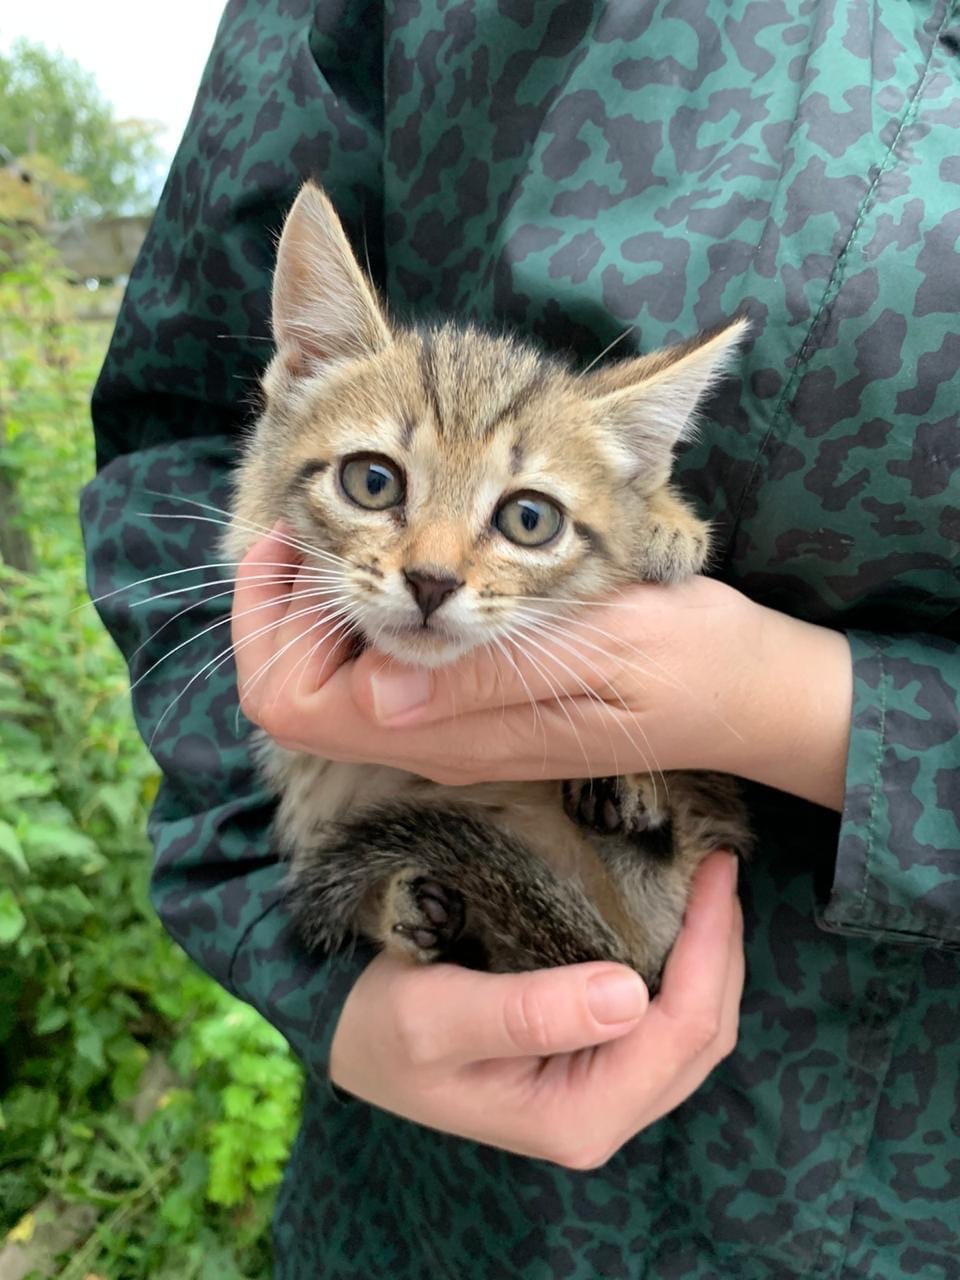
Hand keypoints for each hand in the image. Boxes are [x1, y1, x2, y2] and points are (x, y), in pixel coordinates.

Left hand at [233, 529, 850, 807]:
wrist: (744, 690)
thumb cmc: (687, 657)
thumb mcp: (597, 650)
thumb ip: (489, 677)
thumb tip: (375, 694)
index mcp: (457, 733)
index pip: (297, 705)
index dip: (270, 625)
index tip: (291, 539)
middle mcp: (438, 739)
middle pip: (296, 696)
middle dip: (281, 608)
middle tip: (307, 517)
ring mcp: (451, 727)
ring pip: (332, 681)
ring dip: (321, 602)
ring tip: (352, 517)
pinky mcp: (472, 708)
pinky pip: (378, 672)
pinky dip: (364, 611)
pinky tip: (399, 550)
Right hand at [330, 853, 742, 1165]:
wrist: (346, 1032)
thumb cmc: (382, 1024)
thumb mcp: (438, 1017)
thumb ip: (529, 1013)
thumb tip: (632, 995)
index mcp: (576, 1116)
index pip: (680, 1032)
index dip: (711, 950)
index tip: (715, 870)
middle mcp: (599, 1116)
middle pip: (701, 1037)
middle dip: (724, 951)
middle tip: (722, 868)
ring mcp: (597, 1095)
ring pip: (691, 1034)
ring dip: (710, 961)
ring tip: (711, 889)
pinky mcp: (587, 1065)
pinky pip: (661, 1025)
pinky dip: (682, 970)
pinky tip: (678, 924)